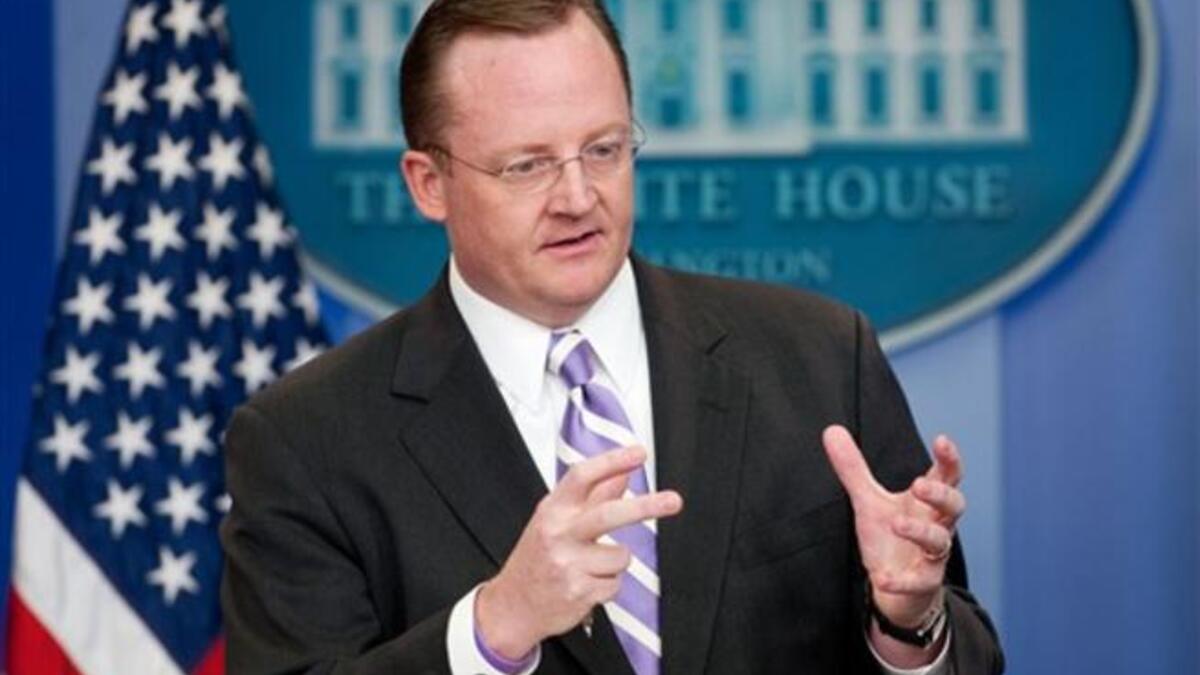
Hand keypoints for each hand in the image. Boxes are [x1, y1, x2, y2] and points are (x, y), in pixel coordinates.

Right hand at [476, 446, 682, 659]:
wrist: (513, 605)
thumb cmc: (538, 558)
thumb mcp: (556, 521)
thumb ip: (591, 497)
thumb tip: (623, 473)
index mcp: (552, 511)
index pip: (582, 477)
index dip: (612, 461)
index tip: (639, 453)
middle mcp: (558, 534)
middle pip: (608, 514)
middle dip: (646, 506)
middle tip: (674, 500)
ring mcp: (567, 564)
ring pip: (621, 556)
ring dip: (614, 564)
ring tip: (590, 567)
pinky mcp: (579, 592)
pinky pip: (616, 584)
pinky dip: (608, 586)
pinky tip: (585, 585)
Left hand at [822, 425, 965, 627]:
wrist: (898, 587)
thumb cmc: (890, 537)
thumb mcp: (869, 500)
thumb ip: (854, 469)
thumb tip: (832, 429)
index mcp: (927, 503)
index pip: (947, 476)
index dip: (949, 458)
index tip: (941, 439)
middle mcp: (936, 525)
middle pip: (954, 506)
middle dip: (940, 494)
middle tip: (918, 485)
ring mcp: (932, 555)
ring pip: (939, 541)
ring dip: (920, 532)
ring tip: (896, 523)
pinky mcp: (922, 582)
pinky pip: (919, 581)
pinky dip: (901, 580)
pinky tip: (882, 577)